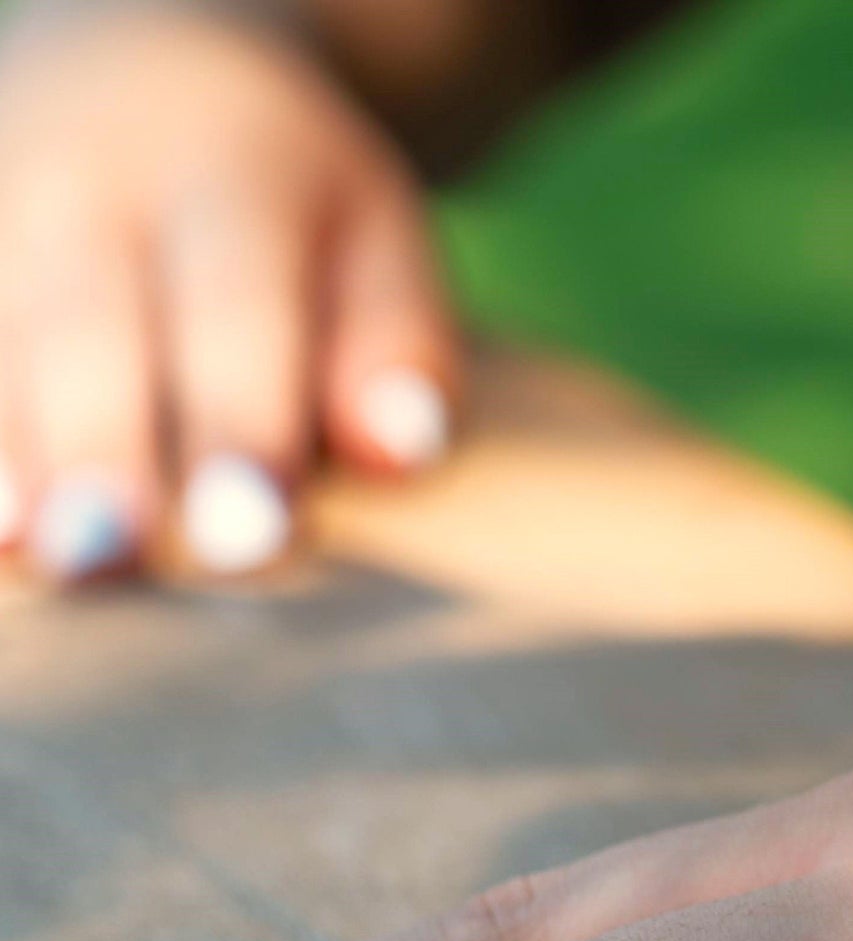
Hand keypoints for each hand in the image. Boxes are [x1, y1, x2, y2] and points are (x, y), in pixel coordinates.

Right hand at [0, 5, 456, 582]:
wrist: (158, 49)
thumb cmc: (298, 205)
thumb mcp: (377, 243)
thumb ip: (396, 347)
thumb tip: (398, 452)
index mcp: (228, 178)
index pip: (236, 314)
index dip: (239, 428)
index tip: (247, 541)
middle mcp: (89, 179)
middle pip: (86, 326)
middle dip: (99, 450)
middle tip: (109, 561)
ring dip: (5, 448)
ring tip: (22, 550)